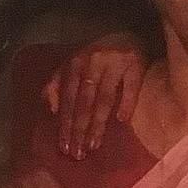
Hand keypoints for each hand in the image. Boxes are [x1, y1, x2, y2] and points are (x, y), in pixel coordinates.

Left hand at [42, 33, 145, 158]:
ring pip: (104, 98)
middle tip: (78, 154)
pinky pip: (131, 86)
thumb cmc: (96, 56)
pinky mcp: (136, 63)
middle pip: (84, 102)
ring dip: (98, 123)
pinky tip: (121, 121)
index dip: (65, 124)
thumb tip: (51, 109)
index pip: (68, 99)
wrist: (127, 32)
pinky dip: (126, 102)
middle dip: (79, 129)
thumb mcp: (72, 64)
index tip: (64, 147)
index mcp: (74, 64)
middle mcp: (92, 63)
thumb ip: (57, 84)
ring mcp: (114, 63)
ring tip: (94, 146)